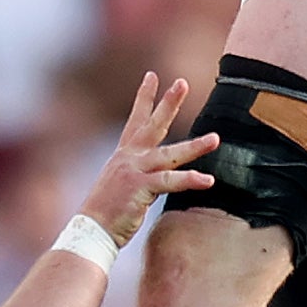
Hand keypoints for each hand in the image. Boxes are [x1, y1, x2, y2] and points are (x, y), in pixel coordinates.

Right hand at [80, 68, 217, 237]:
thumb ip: (138, 174)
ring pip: (170, 154)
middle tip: (182, 83)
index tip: (152, 76)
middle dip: (168, 103)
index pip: (136, 120)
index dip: (145, 97)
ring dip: (195, 146)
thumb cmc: (107, 213)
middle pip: (153, 125)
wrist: (91, 230)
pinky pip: (170, 182)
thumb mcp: (120, 185)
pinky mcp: (139, 188)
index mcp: (123, 156)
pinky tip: (209, 180)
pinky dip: (190, 180)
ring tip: (216, 138)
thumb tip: (156, 175)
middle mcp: (127, 158)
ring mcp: (133, 171)